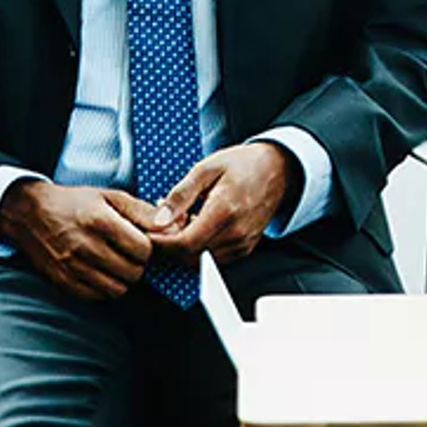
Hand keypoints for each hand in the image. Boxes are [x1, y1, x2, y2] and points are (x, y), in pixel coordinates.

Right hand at [0, 178, 174, 301]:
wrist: (28, 214)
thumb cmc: (73, 203)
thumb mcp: (109, 196)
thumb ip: (142, 212)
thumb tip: (170, 226)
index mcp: (98, 221)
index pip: (143, 249)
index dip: (149, 248)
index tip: (142, 242)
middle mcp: (84, 246)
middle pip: (133, 272)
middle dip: (138, 265)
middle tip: (131, 254)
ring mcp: (72, 267)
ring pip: (118, 289)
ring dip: (123, 279)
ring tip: (117, 263)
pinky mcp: (63, 281)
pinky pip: (97, 297)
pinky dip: (105, 288)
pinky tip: (101, 272)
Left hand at [155, 141, 296, 259]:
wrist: (277, 169)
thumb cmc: (242, 165)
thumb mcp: (205, 169)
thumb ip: (180, 196)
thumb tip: (159, 220)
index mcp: (224, 211)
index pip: (185, 244)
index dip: (162, 244)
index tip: (149, 233)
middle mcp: (236, 233)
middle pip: (190, 257)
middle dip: (170, 246)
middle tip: (163, 225)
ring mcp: (242, 243)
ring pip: (201, 261)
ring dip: (184, 249)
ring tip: (181, 222)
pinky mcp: (245, 248)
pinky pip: (214, 259)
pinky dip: (199, 249)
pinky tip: (196, 228)